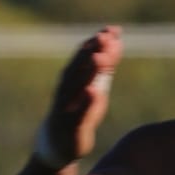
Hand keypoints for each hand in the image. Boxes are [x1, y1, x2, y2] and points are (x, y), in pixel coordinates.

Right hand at [39, 28, 121, 167]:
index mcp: (73, 79)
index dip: (98, 42)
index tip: (113, 30)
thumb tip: (117, 37)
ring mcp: (66, 108)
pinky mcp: (70, 127)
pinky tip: (93, 92)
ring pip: (74, 87)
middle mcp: (66, 90)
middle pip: (78, 67)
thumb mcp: (95, 85)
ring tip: (98, 58)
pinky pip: (77, 114)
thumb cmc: (78, 110)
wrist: (57, 144)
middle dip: (90, 51)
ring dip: (86, 72)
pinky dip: (84, 102)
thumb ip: (106, 64)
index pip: (84, 56)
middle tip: (104, 37)